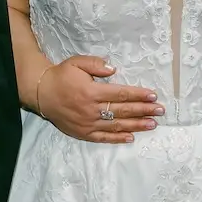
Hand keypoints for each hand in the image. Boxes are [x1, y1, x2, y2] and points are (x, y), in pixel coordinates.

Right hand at [35, 55, 163, 143]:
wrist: (41, 93)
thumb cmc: (61, 76)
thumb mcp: (76, 63)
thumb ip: (95, 64)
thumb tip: (114, 69)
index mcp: (91, 91)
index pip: (120, 94)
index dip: (138, 95)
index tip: (153, 96)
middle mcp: (91, 109)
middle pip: (122, 110)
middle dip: (143, 110)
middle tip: (160, 111)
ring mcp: (87, 123)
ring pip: (116, 126)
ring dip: (136, 125)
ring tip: (152, 124)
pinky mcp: (83, 133)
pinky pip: (103, 138)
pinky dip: (118, 138)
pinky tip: (131, 137)